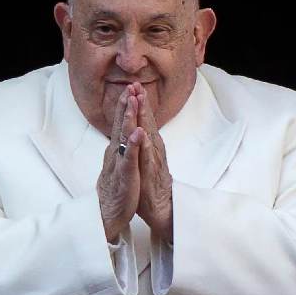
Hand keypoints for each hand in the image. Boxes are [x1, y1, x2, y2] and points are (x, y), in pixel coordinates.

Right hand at [96, 86, 144, 241]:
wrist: (108, 214)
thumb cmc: (115, 190)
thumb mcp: (118, 165)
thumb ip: (120, 149)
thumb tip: (122, 135)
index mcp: (116, 151)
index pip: (120, 124)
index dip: (124, 107)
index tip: (130, 89)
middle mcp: (116, 154)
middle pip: (120, 126)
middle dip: (125, 106)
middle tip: (130, 87)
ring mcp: (119, 164)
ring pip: (124, 138)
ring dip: (128, 119)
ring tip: (132, 103)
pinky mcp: (125, 176)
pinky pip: (129, 159)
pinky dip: (134, 146)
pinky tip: (138, 134)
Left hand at [134, 84, 173, 242]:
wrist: (162, 209)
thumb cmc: (150, 187)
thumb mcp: (143, 163)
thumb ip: (141, 148)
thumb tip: (138, 132)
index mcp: (149, 147)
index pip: (144, 122)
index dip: (138, 105)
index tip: (133, 87)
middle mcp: (153, 151)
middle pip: (148, 124)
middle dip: (142, 104)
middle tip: (137, 85)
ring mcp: (154, 161)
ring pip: (149, 136)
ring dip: (145, 118)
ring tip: (140, 101)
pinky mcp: (153, 174)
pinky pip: (149, 158)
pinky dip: (146, 146)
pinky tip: (143, 135)